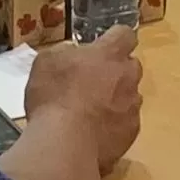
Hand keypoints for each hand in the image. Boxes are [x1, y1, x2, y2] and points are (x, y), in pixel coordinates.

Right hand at [24, 24, 141, 169]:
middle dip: (116, 71)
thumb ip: (65, 52)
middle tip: (92, 82)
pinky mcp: (132, 133)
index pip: (125, 34)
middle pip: (131, 66)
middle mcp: (128, 76)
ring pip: (130, 96)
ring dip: (116, 99)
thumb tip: (73, 53)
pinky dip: (114, 125)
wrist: (65, 145)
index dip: (115, 39)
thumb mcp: (46, 62)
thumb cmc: (53, 97)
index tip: (103, 46)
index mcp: (110, 53)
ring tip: (91, 113)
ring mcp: (133, 106)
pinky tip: (94, 134)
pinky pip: (126, 123)